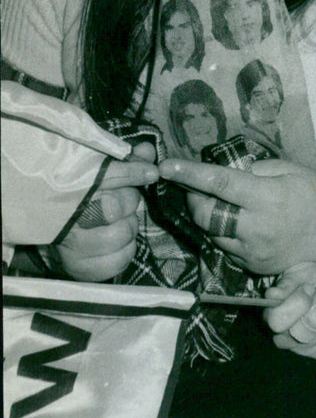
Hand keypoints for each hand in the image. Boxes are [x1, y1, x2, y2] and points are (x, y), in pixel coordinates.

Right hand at [49, 141, 157, 281]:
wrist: (62, 232)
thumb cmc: (90, 197)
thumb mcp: (106, 173)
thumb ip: (129, 161)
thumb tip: (148, 150)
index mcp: (70, 188)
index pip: (106, 176)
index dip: (133, 172)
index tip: (152, 173)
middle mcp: (67, 217)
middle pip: (113, 206)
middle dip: (128, 201)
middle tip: (126, 201)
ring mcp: (72, 245)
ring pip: (120, 234)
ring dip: (128, 227)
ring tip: (121, 222)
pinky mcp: (79, 267)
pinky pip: (118, 260)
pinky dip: (126, 251)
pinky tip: (119, 242)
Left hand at [158, 157, 315, 274]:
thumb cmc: (315, 195)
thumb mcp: (290, 170)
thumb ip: (255, 170)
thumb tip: (225, 170)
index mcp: (267, 198)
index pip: (220, 184)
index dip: (190, 174)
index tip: (166, 166)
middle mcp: (255, 228)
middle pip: (205, 214)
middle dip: (193, 197)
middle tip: (195, 185)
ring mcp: (252, 252)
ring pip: (211, 233)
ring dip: (208, 217)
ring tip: (220, 204)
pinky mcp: (253, 267)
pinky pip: (226, 248)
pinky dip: (223, 233)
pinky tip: (236, 223)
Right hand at [262, 262, 315, 361]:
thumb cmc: (305, 280)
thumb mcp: (295, 275)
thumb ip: (286, 285)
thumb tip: (273, 294)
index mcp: (273, 319)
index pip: (279, 321)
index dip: (299, 302)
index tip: (309, 288)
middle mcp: (286, 339)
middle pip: (312, 326)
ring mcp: (306, 350)